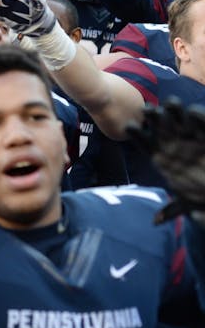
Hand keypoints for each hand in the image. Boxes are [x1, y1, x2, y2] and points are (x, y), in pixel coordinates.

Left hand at [126, 98, 204, 223]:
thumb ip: (174, 209)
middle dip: (153, 117)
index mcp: (163, 157)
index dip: (136, 134)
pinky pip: (201, 122)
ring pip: (178, 119)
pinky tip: (193, 114)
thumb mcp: (190, 202)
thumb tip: (156, 222)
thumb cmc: (203, 193)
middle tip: (147, 110)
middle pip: (159, 126)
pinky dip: (198, 118)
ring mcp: (191, 137)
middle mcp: (175, 143)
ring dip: (174, 111)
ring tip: (170, 105)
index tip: (129, 128)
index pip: (145, 143)